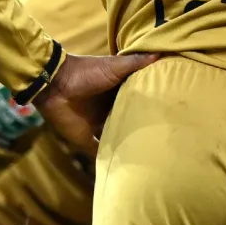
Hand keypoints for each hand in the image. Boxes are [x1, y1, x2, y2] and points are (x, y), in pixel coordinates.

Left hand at [33, 52, 158, 156]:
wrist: (55, 83)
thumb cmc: (86, 72)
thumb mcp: (114, 66)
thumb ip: (135, 63)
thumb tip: (159, 55)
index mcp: (117, 93)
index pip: (138, 102)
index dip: (151, 108)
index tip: (170, 115)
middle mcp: (109, 111)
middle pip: (128, 122)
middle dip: (141, 130)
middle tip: (164, 140)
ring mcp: (98, 126)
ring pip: (116, 138)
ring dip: (127, 146)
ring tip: (150, 158)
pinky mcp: (86, 138)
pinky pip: (98, 151)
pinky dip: (107, 159)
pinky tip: (123, 169)